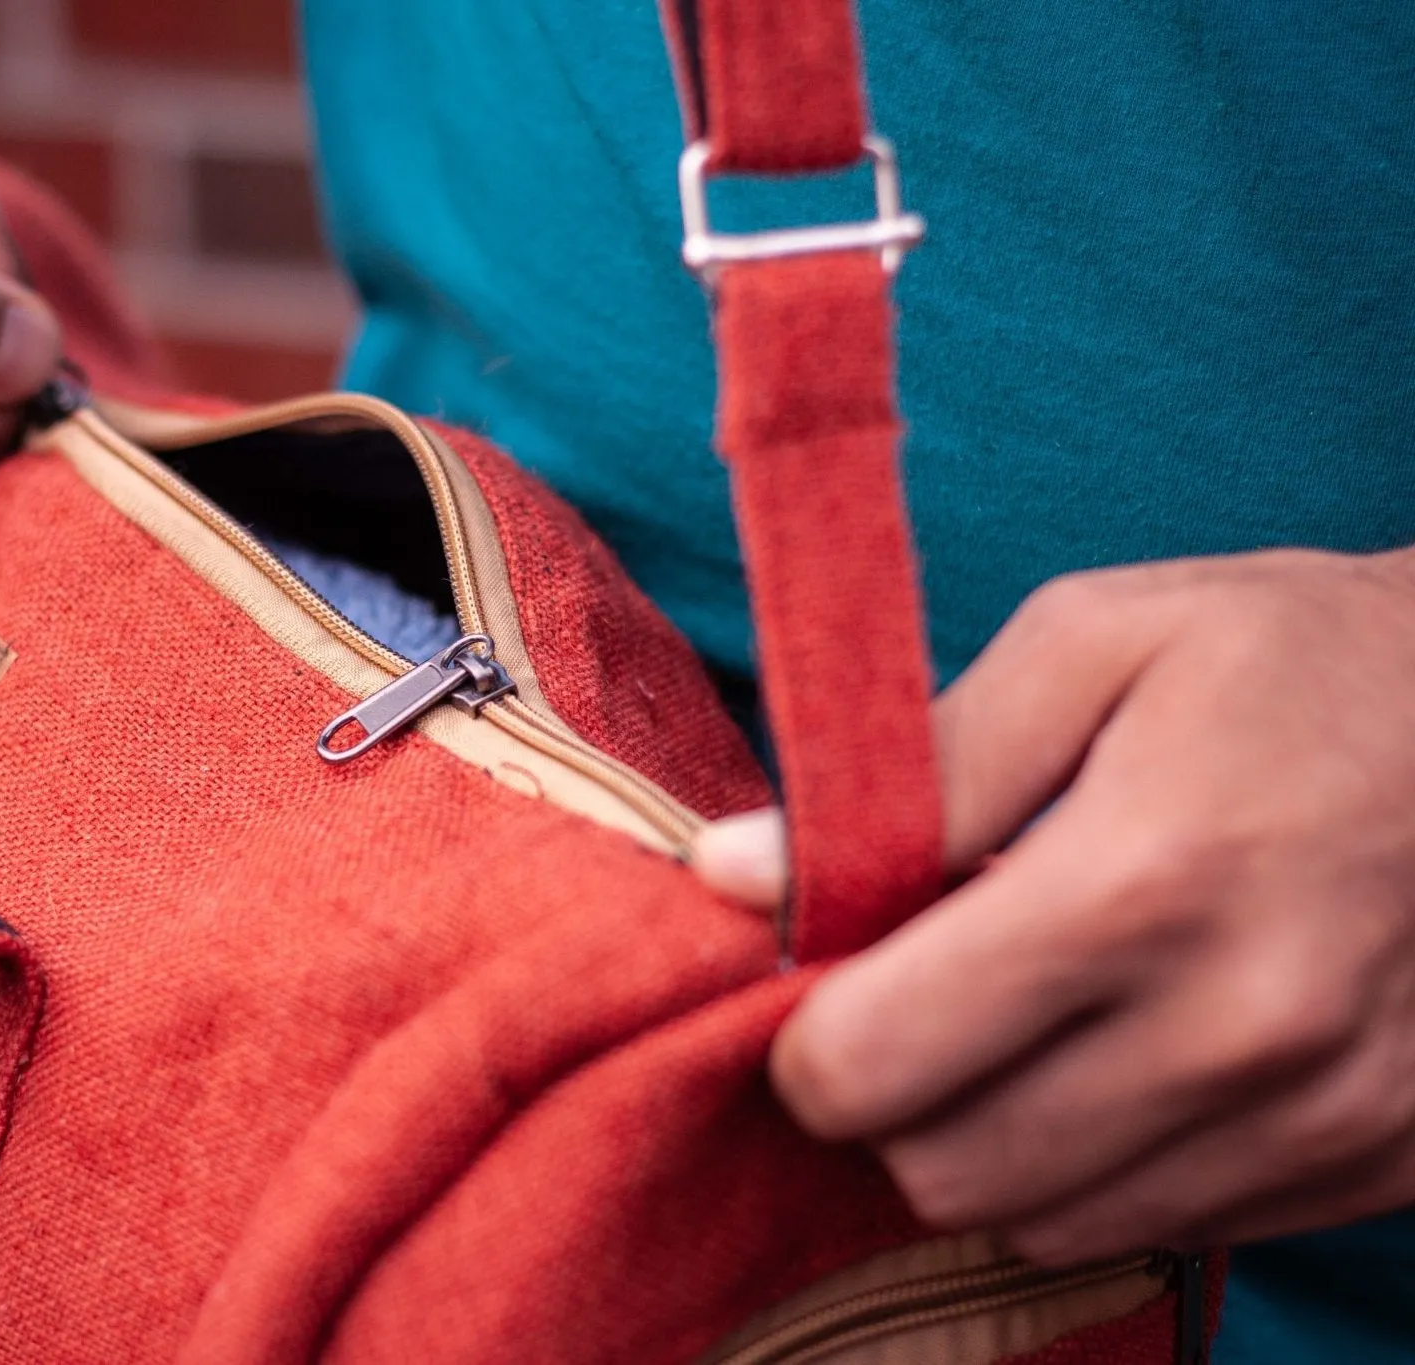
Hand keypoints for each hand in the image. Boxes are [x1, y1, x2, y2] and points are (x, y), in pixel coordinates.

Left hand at [694, 548, 1414, 1262]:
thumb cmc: (1288, 657)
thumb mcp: (1091, 642)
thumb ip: (909, 770)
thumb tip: (733, 874)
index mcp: (1137, 884)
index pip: (873, 1064)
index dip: (807, 1040)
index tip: (826, 983)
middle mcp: (1235, 1032)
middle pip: (943, 1172)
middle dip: (889, 1102)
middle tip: (915, 1005)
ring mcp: (1319, 1116)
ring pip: (1044, 1222)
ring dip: (992, 1143)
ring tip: (1025, 1024)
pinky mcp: (1377, 1160)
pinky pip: (1165, 1225)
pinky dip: (1104, 1166)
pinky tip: (1128, 1056)